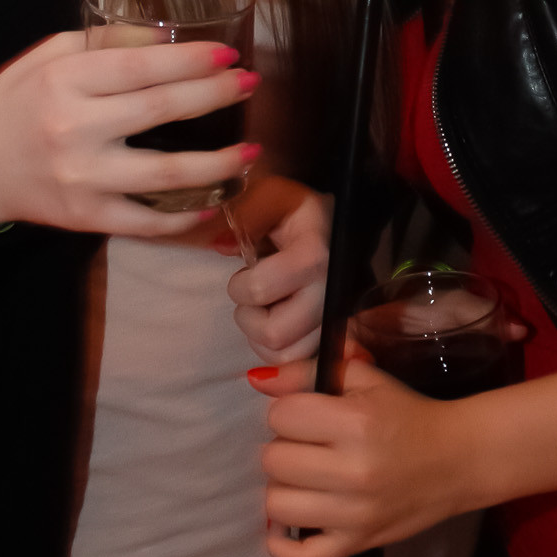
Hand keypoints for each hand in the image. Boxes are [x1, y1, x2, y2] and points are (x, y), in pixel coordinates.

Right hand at [0, 31, 256, 235]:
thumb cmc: (12, 103)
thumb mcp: (46, 57)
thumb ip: (103, 43)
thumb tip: (164, 37)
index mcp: (65, 81)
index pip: (140, 67)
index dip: (190, 61)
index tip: (228, 54)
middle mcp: (74, 129)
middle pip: (160, 111)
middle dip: (214, 96)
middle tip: (250, 84)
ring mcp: (83, 178)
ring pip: (165, 174)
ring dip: (217, 163)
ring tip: (251, 150)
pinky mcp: (86, 217)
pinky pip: (146, 220)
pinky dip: (185, 216)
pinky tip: (214, 201)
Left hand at [224, 182, 330, 362]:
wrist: (332, 223)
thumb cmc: (293, 209)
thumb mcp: (266, 195)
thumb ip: (243, 213)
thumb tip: (219, 245)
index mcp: (315, 253)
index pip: (260, 290)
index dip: (240, 286)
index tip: (245, 270)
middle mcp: (331, 291)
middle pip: (275, 333)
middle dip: (249, 318)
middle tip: (252, 296)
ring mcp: (337, 318)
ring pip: (285, 355)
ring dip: (261, 337)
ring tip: (265, 309)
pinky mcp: (336, 335)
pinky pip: (297, 362)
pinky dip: (276, 350)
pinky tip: (275, 323)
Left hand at [247, 357, 486, 556]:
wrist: (458, 459)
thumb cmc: (407, 414)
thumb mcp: (364, 378)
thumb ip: (308, 371)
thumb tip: (257, 379)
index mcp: (356, 423)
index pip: (281, 416)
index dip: (288, 410)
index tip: (307, 414)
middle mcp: (353, 472)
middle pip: (274, 460)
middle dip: (284, 446)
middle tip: (308, 445)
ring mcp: (354, 515)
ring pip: (277, 506)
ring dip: (283, 488)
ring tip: (305, 478)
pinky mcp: (357, 545)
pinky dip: (283, 547)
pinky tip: (285, 527)